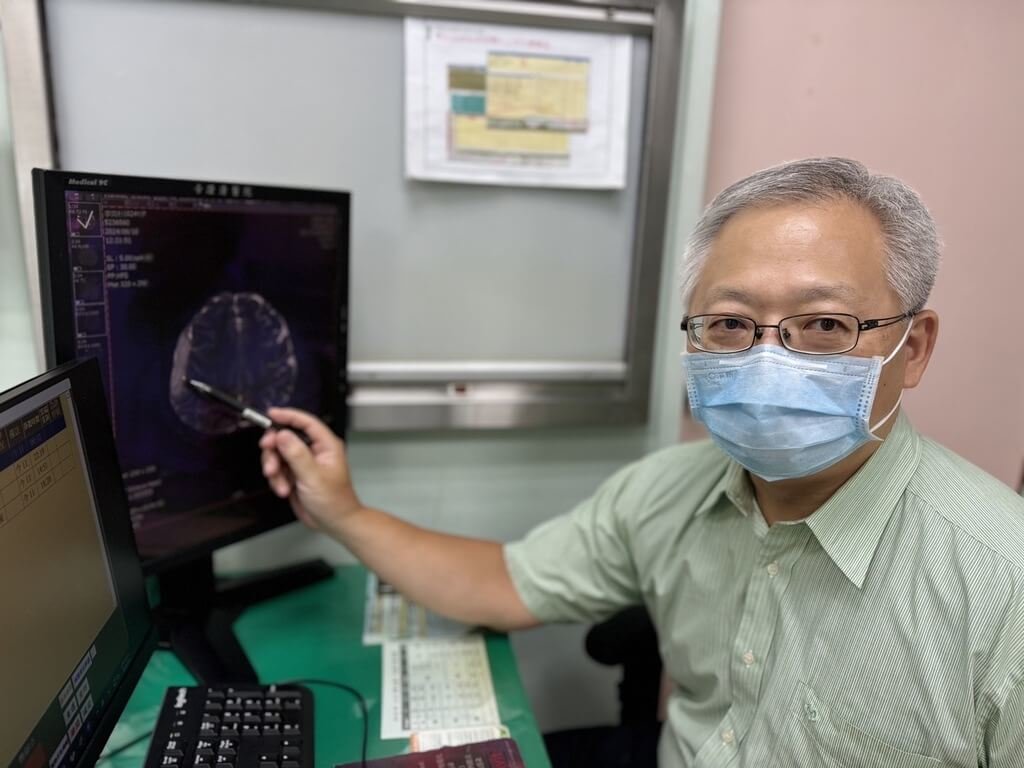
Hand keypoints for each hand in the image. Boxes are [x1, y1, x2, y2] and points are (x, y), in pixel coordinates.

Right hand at [259, 407, 360, 533]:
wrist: (333, 522)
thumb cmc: (334, 501)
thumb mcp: (313, 476)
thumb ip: (296, 454)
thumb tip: (282, 434)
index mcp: (326, 445)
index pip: (306, 422)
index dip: (288, 416)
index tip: (271, 414)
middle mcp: (314, 450)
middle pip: (286, 437)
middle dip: (274, 449)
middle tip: (270, 462)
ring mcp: (303, 462)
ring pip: (278, 453)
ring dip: (274, 468)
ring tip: (280, 483)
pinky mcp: (294, 474)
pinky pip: (277, 468)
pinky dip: (276, 479)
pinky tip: (283, 490)